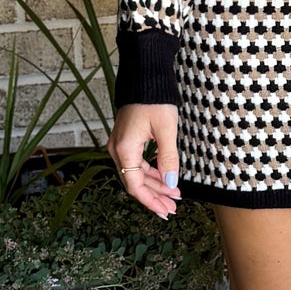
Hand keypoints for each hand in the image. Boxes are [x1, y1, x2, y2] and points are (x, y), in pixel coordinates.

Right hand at [107, 103, 181, 219]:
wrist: (145, 78)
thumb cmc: (155, 100)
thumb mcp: (167, 130)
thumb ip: (168, 158)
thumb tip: (171, 183)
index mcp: (124, 148)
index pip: (134, 185)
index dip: (150, 201)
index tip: (165, 211)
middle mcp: (118, 149)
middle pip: (134, 182)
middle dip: (154, 197)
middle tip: (173, 209)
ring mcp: (120, 145)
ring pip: (136, 174)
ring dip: (154, 186)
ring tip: (173, 196)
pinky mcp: (126, 141)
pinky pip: (137, 163)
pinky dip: (151, 173)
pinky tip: (165, 180)